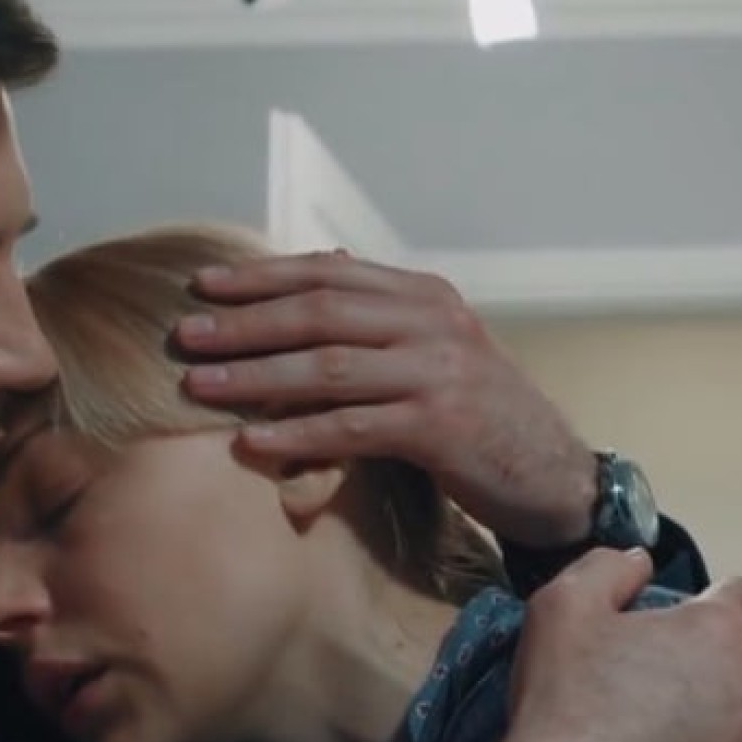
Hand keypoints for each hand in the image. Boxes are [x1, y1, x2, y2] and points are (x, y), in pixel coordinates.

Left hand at [176, 252, 598, 546]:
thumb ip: (383, 316)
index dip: (263, 276)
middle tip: (186, 334)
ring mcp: (439, 371)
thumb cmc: (483, 417)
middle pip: (320, 312)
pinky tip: (251, 440)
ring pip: (327, 366)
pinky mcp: (440, 426)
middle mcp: (434, 322)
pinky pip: (351, 427)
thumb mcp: (438, 351)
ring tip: (199, 385)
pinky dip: (296, 433)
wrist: (555, 474)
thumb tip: (324, 267)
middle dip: (245, 322)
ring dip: (255, 376)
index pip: (330, 272)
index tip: (205, 285)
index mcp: (427, 296)